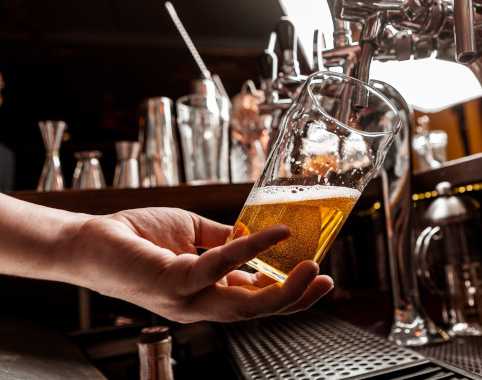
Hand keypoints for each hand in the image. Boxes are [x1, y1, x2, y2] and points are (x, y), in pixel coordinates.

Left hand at [69, 208, 333, 322]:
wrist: (91, 240)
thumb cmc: (138, 238)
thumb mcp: (193, 235)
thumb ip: (225, 239)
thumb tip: (255, 235)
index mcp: (207, 293)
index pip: (254, 299)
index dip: (286, 290)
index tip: (316, 276)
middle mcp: (200, 304)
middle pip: (258, 311)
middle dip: (296, 300)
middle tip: (325, 282)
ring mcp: (188, 298)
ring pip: (247, 305)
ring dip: (284, 289)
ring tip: (313, 269)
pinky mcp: (176, 282)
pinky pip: (222, 266)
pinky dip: (253, 250)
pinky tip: (275, 236)